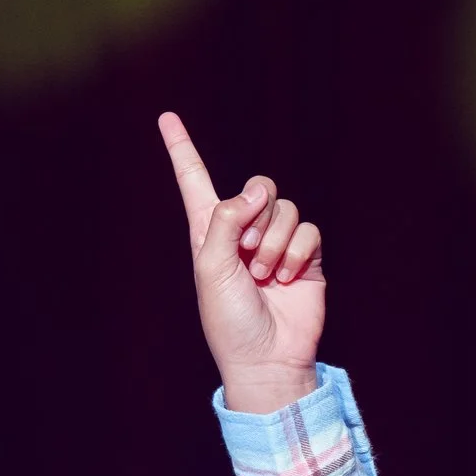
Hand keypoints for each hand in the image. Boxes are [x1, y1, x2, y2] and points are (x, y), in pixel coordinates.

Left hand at [159, 111, 323, 414]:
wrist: (265, 357)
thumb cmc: (228, 320)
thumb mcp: (211, 267)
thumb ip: (225, 219)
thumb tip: (256, 191)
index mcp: (208, 231)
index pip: (195, 181)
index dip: (182, 150)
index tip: (166, 118)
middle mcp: (243, 232)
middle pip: (258, 187)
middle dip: (256, 214)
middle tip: (247, 252)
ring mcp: (276, 243)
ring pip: (286, 209)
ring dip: (274, 243)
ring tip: (265, 275)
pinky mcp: (306, 257)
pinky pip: (309, 230)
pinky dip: (296, 253)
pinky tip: (286, 279)